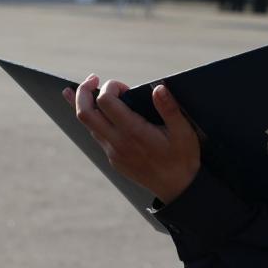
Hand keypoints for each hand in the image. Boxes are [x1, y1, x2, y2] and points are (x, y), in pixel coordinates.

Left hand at [62, 74, 200, 203]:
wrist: (177, 188)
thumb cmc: (182, 158)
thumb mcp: (184, 133)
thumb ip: (170, 109)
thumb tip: (159, 88)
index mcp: (133, 133)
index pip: (106, 102)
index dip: (110, 87)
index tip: (123, 85)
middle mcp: (118, 143)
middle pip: (84, 113)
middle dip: (82, 92)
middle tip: (91, 79)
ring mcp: (113, 152)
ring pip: (87, 125)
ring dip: (82, 104)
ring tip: (84, 88)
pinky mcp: (114, 158)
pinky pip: (96, 135)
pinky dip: (92, 119)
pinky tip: (93, 110)